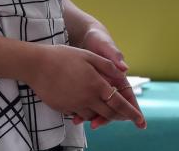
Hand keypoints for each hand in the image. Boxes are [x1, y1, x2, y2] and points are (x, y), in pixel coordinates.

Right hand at [26, 44, 144, 127]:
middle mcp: (88, 97)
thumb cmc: (64, 56)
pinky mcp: (64, 108)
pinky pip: (79, 115)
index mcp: (97, 84)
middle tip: (127, 118)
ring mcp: (75, 105)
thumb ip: (107, 66)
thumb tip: (123, 73)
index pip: (119, 103)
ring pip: (94, 116)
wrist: (37, 65)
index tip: (141, 122)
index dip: (132, 113)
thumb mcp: (88, 56)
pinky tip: (86, 106)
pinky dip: (86, 113)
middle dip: (120, 117)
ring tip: (105, 112)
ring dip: (102, 116)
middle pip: (109, 113)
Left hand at [73, 27, 145, 129]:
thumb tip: (125, 67)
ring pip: (100, 107)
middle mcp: (110, 84)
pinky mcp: (87, 88)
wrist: (84, 37)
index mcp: (118, 76)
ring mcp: (99, 87)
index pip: (128, 96)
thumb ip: (114, 55)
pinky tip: (73, 115)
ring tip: (80, 122)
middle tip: (95, 124)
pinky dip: (82, 110)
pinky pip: (88, 102)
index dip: (134, 110)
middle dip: (107, 118)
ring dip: (93, 116)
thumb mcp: (106, 46)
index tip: (140, 124)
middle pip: (113, 107)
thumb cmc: (99, 39)